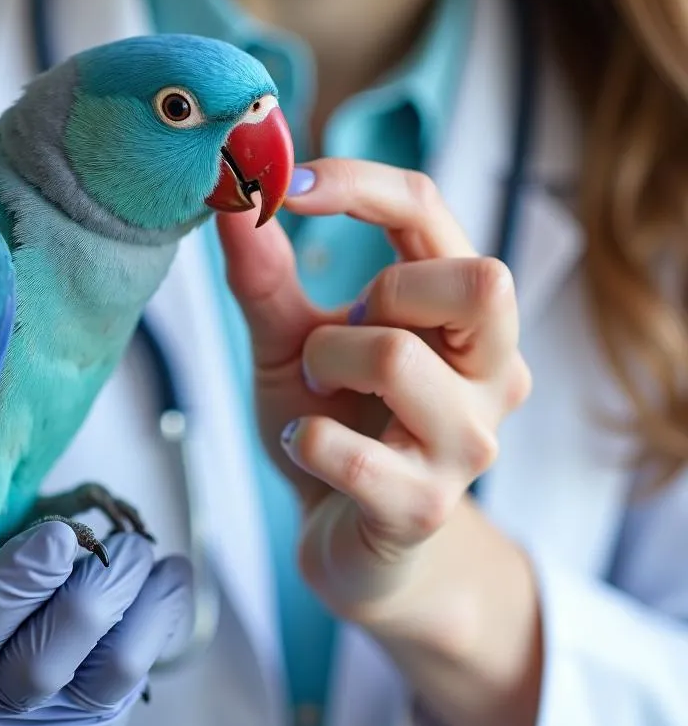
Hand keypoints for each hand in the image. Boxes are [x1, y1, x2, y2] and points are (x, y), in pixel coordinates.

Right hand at [0, 521, 192, 725]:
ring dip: (140, 597)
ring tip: (142, 554)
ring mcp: (50, 725)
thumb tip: (23, 523)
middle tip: (114, 541)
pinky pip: (137, 674)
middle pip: (49, 653)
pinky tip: (168, 580)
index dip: (17, 583)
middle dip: (97, 582)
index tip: (56, 535)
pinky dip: (161, 615)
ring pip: (110, 668)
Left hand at [217, 159, 531, 631]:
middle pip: (479, 282)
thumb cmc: (335, 423)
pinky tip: (304, 447)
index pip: (432, 210)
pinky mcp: (426, 507)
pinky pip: (349, 451)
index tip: (285, 186)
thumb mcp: (292, 340)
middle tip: (342, 332)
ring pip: (398, 359)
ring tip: (314, 393)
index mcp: (461, 312)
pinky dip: (304, 439)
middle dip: (385, 292)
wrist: (348, 540)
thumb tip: (233, 197)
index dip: (358, 185)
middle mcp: (491, 371)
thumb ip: (266, 276)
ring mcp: (467, 444)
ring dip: (326, 363)